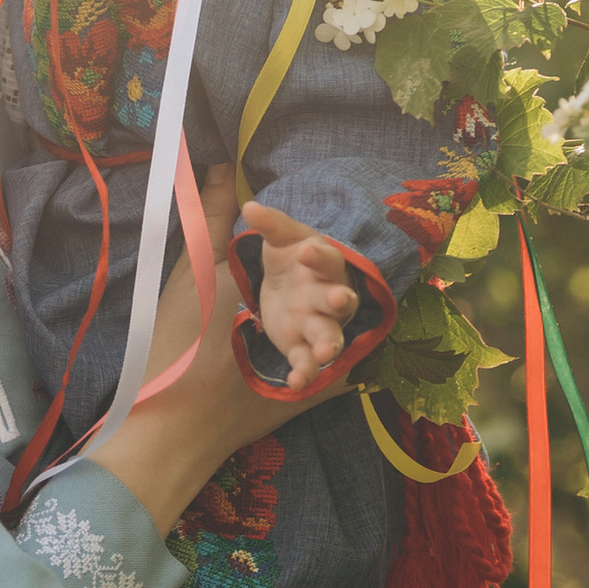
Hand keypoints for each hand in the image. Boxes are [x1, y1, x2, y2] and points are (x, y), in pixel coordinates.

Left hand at [241, 198, 360, 384]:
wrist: (284, 287)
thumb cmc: (288, 259)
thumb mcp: (278, 239)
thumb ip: (269, 224)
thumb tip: (249, 205)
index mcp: (321, 264)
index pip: (326, 259)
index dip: (318, 257)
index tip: (306, 252)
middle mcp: (325, 295)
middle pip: (338, 299)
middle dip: (339, 301)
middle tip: (338, 300)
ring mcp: (316, 324)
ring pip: (329, 335)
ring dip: (329, 344)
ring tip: (325, 353)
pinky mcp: (302, 347)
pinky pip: (307, 361)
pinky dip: (305, 373)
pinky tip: (296, 382)